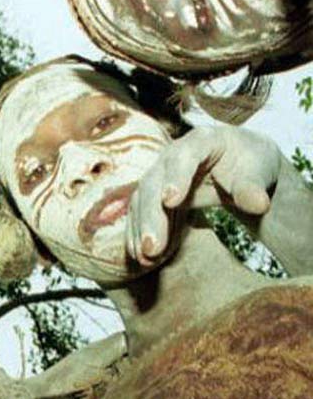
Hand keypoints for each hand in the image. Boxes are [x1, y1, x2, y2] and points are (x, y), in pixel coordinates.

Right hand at [127, 126, 280, 265]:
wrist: (241, 163)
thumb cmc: (250, 162)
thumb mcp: (258, 170)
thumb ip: (253, 187)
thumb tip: (257, 204)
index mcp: (200, 141)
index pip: (183, 157)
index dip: (176, 177)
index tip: (171, 201)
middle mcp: (171, 155)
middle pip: (153, 183)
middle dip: (151, 215)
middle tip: (151, 246)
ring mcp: (160, 175)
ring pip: (142, 200)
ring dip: (141, 228)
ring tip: (145, 256)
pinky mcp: (156, 194)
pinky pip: (142, 213)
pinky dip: (139, 233)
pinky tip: (140, 254)